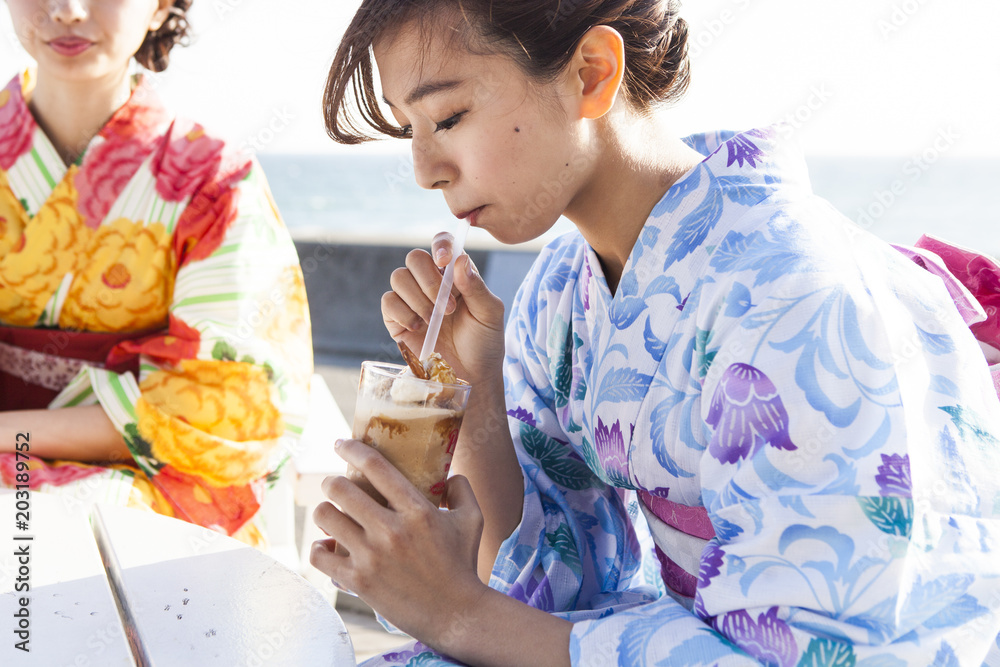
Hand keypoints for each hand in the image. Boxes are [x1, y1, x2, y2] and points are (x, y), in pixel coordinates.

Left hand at [311, 439, 488, 645]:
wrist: (456, 614)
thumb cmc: (463, 564)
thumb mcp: (473, 520)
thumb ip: (462, 489)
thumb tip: (450, 473)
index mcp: (417, 510)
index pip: (374, 466)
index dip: (351, 447)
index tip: (340, 443)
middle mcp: (391, 530)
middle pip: (339, 488)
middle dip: (332, 481)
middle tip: (336, 485)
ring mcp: (371, 557)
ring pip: (325, 517)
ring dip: (325, 511)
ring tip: (331, 514)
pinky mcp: (358, 582)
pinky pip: (320, 556)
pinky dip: (319, 548)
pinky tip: (327, 546)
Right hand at [382, 232, 505, 387]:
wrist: (471, 375)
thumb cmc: (484, 342)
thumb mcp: (489, 313)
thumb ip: (476, 286)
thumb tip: (459, 260)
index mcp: (455, 273)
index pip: (442, 243)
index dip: (440, 245)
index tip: (444, 260)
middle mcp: (430, 281)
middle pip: (414, 257)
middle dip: (430, 281)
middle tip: (448, 308)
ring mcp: (411, 299)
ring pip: (398, 277)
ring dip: (419, 299)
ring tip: (436, 320)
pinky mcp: (396, 318)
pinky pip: (388, 302)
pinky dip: (403, 313)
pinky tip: (419, 327)